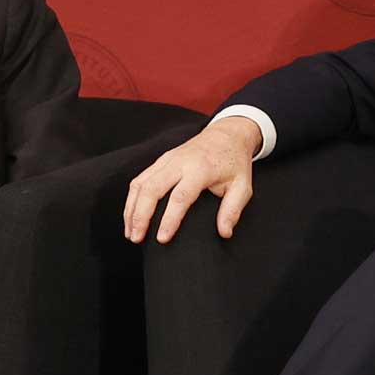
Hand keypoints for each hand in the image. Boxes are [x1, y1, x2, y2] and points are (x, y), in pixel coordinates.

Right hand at [122, 116, 261, 244]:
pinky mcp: (160, 161)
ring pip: (140, 183)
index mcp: (201, 168)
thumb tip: (224, 233)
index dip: (169, 219)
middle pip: (152, 188)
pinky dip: (132, 200)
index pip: (180, 196)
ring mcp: (167, 159)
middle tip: (137, 239)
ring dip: (132, 209)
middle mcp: (179, 162)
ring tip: (131, 233)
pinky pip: (139, 180)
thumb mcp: (243, 186)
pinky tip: (131, 217)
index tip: (162, 239)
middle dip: (141, 215)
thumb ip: (233, 209)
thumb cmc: (234, 164)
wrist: (226, 135)